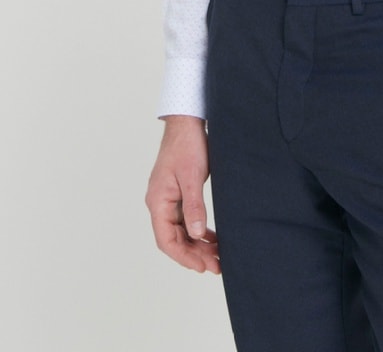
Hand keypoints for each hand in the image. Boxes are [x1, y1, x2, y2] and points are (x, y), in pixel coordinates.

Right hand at [145, 115, 220, 273]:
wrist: (187, 121)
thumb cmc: (188, 145)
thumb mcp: (193, 177)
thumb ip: (194, 207)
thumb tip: (196, 236)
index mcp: (157, 201)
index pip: (167, 240)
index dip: (184, 257)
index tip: (203, 267)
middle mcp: (159, 203)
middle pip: (174, 239)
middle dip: (195, 254)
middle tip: (217, 265)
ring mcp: (168, 198)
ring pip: (181, 230)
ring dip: (198, 244)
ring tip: (218, 256)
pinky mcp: (177, 192)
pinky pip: (185, 219)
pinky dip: (198, 230)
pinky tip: (212, 237)